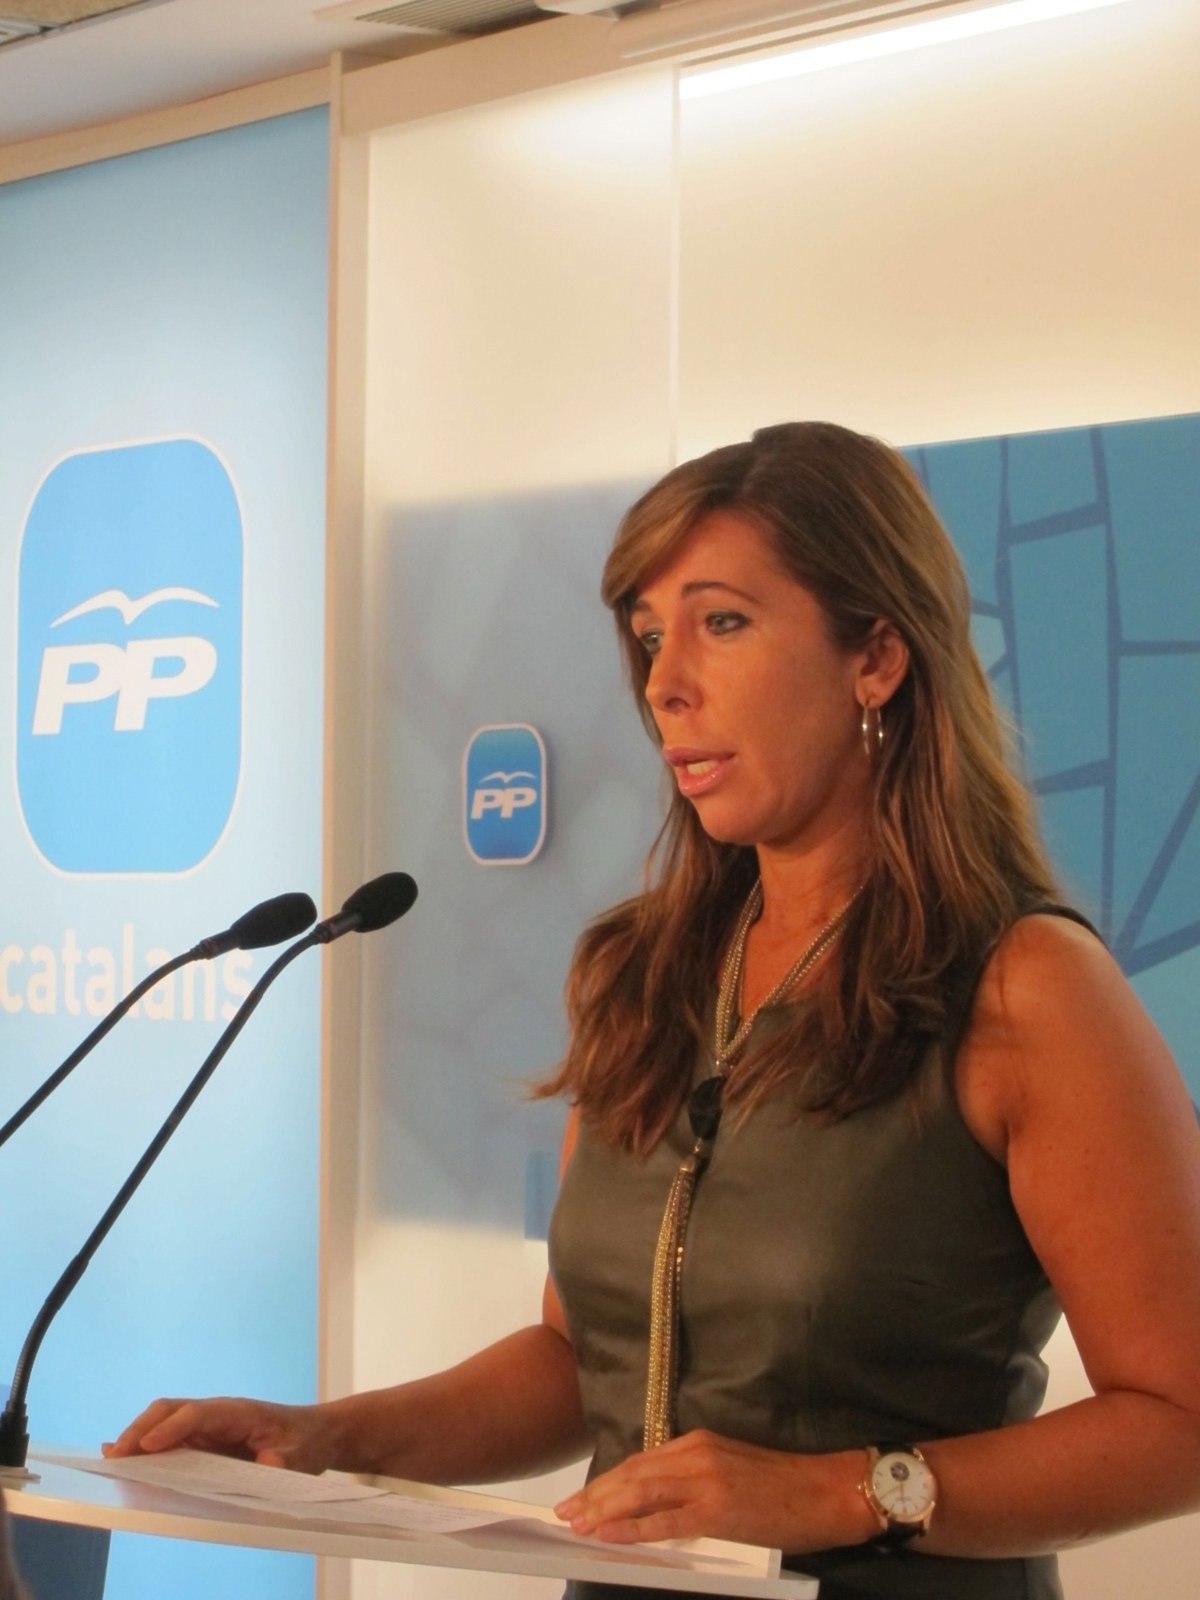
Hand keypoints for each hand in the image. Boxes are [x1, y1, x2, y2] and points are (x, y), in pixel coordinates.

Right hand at [102, 1396, 336, 1474]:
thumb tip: (262, 1466)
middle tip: (115, 1456)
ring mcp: (209, 1424)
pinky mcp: (205, 1438)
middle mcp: (218, 1412)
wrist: (316, 1434)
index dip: (171, 1429)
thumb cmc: (306, 1443)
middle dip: (141, 1429)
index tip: (146, 1447)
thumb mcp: (300, 1457)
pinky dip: (146, 1443)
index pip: (198, 1414)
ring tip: (111, 1460)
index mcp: (239, 1411)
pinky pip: (170, 1436)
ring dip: (138, 1436)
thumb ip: (280, 1463)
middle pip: (172, 1410)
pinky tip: (123, 1455)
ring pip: (165, 1421)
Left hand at [554, 1430, 873, 1551]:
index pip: (640, 1461)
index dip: (607, 1481)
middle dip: (594, 1495)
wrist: (827, 1489)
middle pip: (632, 1473)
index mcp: (699, 1442)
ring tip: (575, 1523)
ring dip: (603, 1509)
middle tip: (563, 1513)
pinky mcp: (718, 1509)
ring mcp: (706, 1480)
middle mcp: (696, 1454)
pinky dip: (632, 1527)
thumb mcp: (732, 1469)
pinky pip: (665, 1520)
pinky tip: (607, 1534)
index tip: (580, 1498)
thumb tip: (657, 1501)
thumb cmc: (785, 1485)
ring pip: (641, 1491)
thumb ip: (694, 1478)